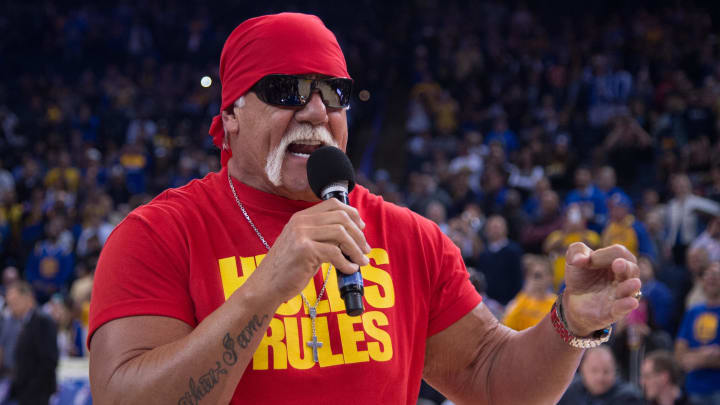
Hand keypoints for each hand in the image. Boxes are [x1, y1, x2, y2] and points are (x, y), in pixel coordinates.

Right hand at [252, 198, 370, 303]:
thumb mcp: (301, 244)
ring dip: (356, 249)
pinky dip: (347, 263)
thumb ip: (320, 235)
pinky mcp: (304, 251)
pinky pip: (335, 253)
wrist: (265, 285)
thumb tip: (350, 235)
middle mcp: (301, 222)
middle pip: (341, 218)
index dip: (352, 214)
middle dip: (358, 234)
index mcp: (301, 217)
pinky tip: (349, 269)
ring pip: (341, 234)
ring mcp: (301, 235)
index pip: (333, 204)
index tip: (361, 228)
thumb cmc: (287, 268)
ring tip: (362, 261)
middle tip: (365, 249)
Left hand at [562, 243, 640, 336]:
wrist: (573, 300)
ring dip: (630, 287)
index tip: (588, 260)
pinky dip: (626, 306)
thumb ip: (575, 252)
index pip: (619, 253)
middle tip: (618, 264)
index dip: (604, 254)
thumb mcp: (574, 259)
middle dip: (626, 267)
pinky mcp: (612, 312)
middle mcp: (623, 278)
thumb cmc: (580, 276)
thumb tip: (579, 259)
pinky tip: (631, 303)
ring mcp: (619, 296)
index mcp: (616, 261)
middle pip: (632, 269)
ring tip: (634, 283)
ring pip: (631, 291)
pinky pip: (622, 310)